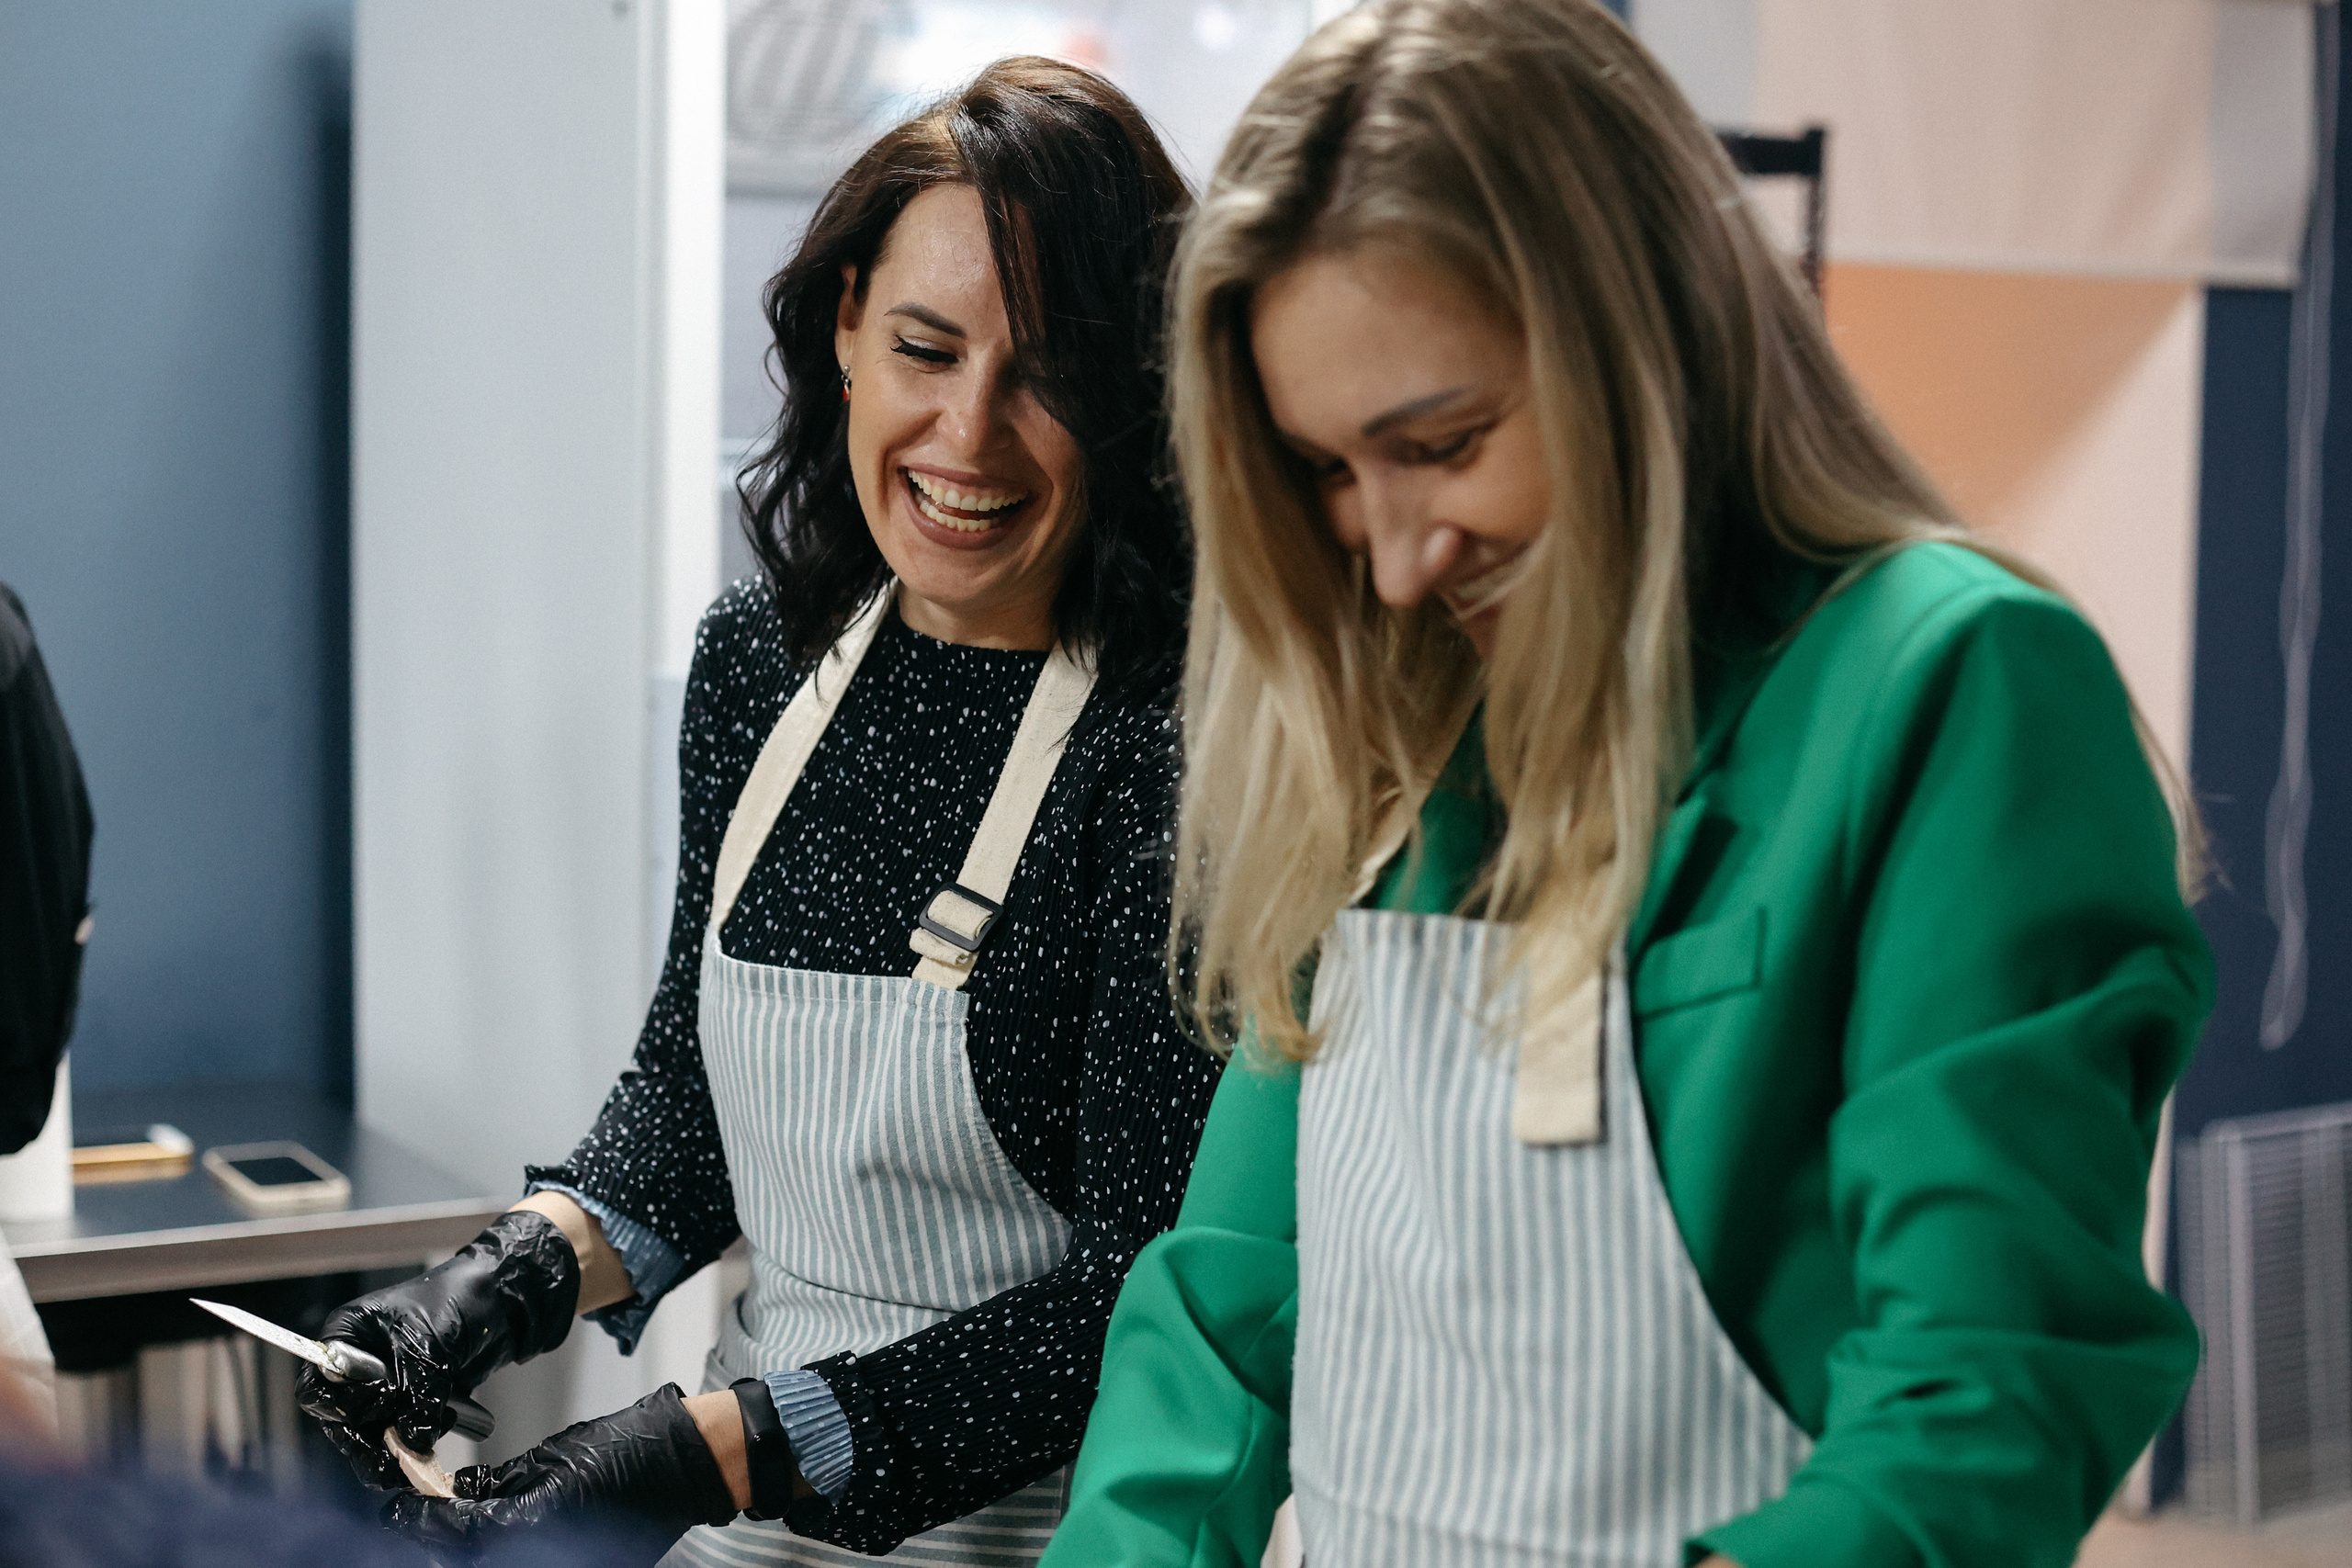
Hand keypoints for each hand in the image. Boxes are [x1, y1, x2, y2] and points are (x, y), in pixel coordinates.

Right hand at [296, 1209, 580, 1483]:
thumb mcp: (428, 1344)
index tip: (373, 1410)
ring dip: (395, 1447)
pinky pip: (403, 1435)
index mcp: (346, 1337)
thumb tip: (411, 1441)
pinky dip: (418, 1441)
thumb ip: (415, 1393)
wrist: (501, 1300)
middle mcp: (357, 1365)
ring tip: (420, 1452)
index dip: (340, 1407)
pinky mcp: (411, 1403)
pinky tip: (442, 1426)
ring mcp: (384, 1386)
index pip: (316, 1387)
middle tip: (392, 1459)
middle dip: (367, 1440)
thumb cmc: (456, 1301)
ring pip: (372, 1434)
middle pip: (342, 1420)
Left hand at [384, 1384, 738, 1563]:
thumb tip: (459, 1493)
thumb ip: (501, 1482)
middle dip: (440, 1537)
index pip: (453, 1531)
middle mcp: (545, 1553)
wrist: (689, 1463)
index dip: (415, 1519)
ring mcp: (566, 1563)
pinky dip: (505, 1546)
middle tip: (421, 1512)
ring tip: (458, 1516)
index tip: (392, 1507)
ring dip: (471, 1544)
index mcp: (532, 1521)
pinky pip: (526, 1558)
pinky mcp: (581, 1566)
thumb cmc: (632, 1449)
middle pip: (467, 1557)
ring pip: (493, 1560)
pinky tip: (497, 1525)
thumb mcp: (552, 1455)